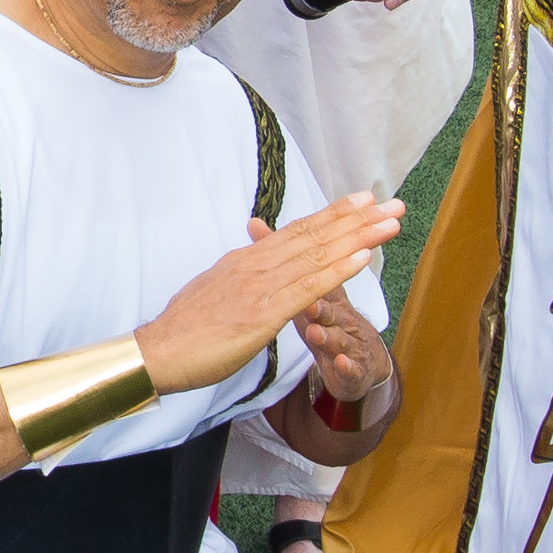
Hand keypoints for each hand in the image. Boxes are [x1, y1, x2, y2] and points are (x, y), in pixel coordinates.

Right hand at [139, 194, 396, 395]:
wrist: (158, 352)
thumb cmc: (183, 329)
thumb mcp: (214, 290)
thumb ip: (239, 276)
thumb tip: (251, 268)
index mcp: (245, 259)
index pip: (297, 231)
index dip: (333, 215)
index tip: (363, 201)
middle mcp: (256, 265)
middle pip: (315, 235)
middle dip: (358, 219)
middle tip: (393, 203)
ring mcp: (260, 287)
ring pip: (318, 255)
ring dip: (358, 238)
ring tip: (390, 223)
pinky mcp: (263, 313)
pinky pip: (308, 288)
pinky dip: (338, 271)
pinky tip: (362, 259)